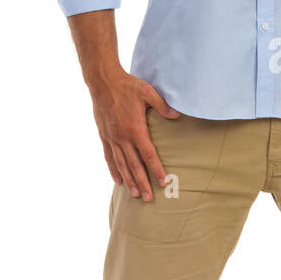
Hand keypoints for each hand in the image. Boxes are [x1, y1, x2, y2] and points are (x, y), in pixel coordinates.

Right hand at [89, 67, 180, 200]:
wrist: (103, 82)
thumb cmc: (128, 86)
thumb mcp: (148, 93)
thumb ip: (163, 106)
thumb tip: (177, 115)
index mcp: (135, 129)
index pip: (148, 155)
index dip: (156, 169)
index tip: (162, 181)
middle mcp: (123, 137)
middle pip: (134, 165)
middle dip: (142, 182)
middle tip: (148, 197)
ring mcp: (112, 138)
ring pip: (121, 164)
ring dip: (129, 180)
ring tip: (135, 194)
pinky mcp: (104, 136)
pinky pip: (109, 157)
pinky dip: (114, 170)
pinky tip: (118, 180)